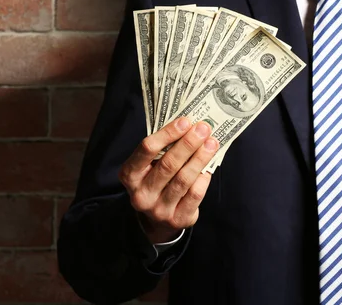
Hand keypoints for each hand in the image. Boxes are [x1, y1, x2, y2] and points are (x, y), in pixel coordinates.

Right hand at [119, 117, 218, 243]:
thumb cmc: (155, 181)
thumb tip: (188, 125)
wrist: (157, 220)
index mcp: (129, 175)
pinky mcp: (177, 219)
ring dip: (200, 158)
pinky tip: (209, 166)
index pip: (147, 149)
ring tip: (212, 143)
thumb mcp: (149, 166)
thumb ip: (162, 149)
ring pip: (183, 179)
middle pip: (168, 164)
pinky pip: (194, 194)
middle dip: (188, 144)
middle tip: (203, 129)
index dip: (167, 134)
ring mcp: (159, 209)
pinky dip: (203, 177)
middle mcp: (141, 194)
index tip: (185, 121)